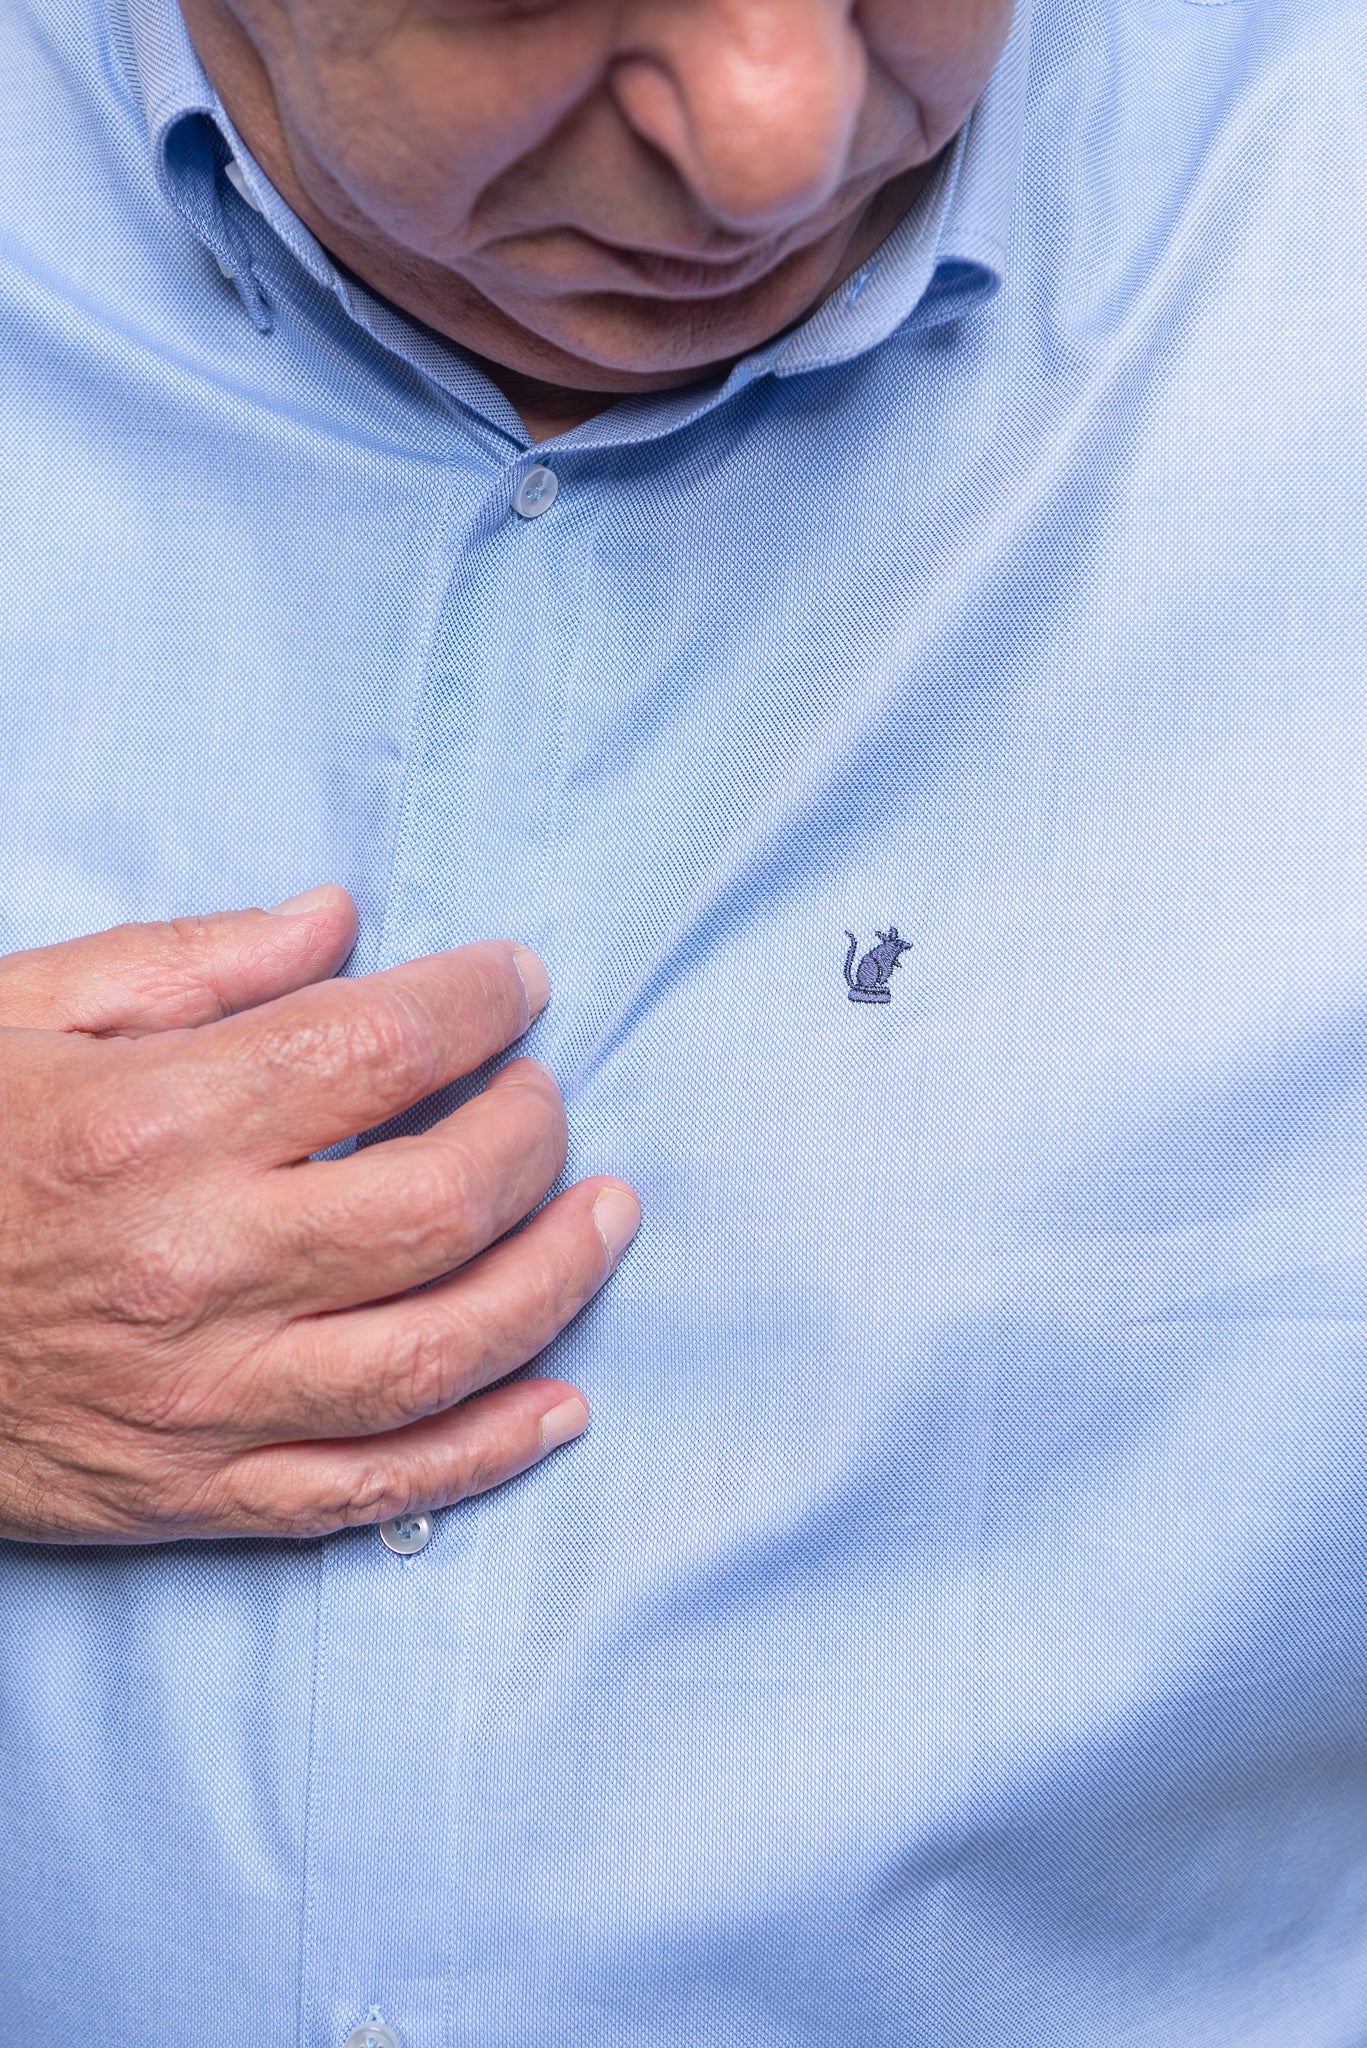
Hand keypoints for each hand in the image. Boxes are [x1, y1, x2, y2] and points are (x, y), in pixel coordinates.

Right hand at [0, 887, 637, 1542]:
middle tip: (546, 1094)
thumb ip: (191, 966)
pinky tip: (564, 1405)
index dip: (476, 1004)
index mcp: (152, 1126)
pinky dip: (483, 1454)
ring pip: (435, 1356)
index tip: (515, 982)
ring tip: (607, 1217)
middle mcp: (195, 1266)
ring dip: (554, 1283)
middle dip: (530, 1135)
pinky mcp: (193, 1493)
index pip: (378, 1050)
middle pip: (437, 1205)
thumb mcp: (21, 1012)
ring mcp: (202, 1398)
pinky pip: (371, 1491)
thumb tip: (340, 922)